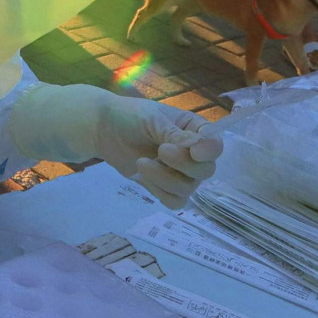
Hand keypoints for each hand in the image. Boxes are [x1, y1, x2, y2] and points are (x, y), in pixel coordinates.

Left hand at [6, 84, 221, 208]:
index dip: (209, 151)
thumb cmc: (130, 116)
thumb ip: (175, 135)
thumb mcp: (153, 120)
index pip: (215, 145)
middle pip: (205, 171)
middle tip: (160, 151)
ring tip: (142, 163)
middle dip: (182, 165)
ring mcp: (181, 173)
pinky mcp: (166, 188)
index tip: (194, 152)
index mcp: (195, 130)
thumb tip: (199, 148)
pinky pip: (175, 201)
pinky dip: (159, 191)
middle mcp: (194, 153)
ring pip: (188, 189)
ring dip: (164, 178)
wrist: (103, 130)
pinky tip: (142, 177)